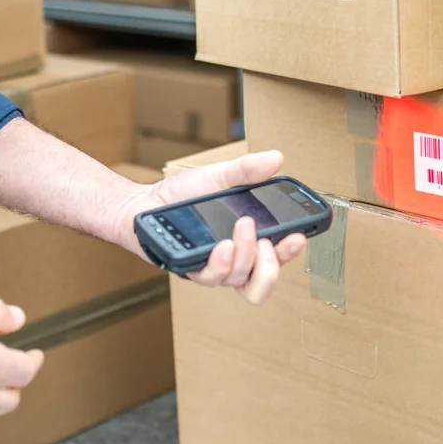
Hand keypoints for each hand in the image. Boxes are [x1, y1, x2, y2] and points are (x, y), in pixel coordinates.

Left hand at [116, 150, 306, 304]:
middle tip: (267, 240)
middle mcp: (232, 260)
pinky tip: (223, 245)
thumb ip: (247, 171)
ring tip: (241, 228)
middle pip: (262, 284)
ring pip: (240, 281)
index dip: (291, 252)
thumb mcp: (218, 177)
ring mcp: (212, 268)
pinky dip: (222, 262)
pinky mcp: (191, 270)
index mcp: (246, 241)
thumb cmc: (181, 195)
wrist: (143, 203)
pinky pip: (213, 278)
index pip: (277, 256)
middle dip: (273, 266)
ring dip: (247, 255)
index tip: (298, 236)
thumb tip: (276, 159)